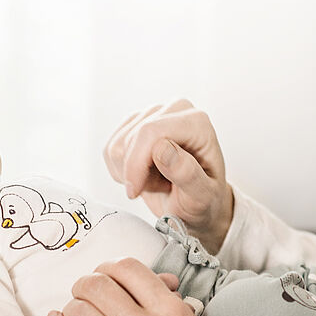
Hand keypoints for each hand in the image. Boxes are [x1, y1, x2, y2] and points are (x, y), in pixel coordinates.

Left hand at [45, 257, 219, 315]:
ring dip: (73, 306)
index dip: (110, 266)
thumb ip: (170, 299)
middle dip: (86, 283)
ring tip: (77, 309)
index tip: (106, 273)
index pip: (128, 268)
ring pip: (80, 311)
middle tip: (87, 289)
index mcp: (169, 311)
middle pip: (98, 285)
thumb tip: (158, 279)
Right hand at [105, 99, 233, 251]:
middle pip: (132, 138)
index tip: (135, 191)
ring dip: (132, 173)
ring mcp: (154, 114)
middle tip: (162, 186)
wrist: (198, 204)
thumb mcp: (202, 197)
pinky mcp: (136, 123)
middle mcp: (176, 110)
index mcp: (197, 123)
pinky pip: (111, 149)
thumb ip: (186, 173)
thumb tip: (162, 148)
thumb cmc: (205, 200)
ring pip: (118, 145)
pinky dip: (123, 170)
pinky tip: (145, 175)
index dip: (136, 163)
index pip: (151, 132)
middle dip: (138, 172)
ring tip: (158, 180)